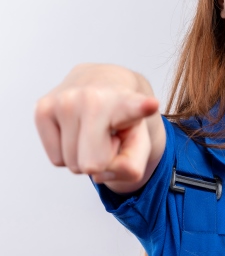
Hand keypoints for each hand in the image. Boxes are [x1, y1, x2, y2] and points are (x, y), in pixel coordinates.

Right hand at [35, 64, 164, 192]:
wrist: (103, 83)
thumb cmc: (124, 119)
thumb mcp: (140, 143)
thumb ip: (132, 166)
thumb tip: (98, 172)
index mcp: (126, 102)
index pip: (133, 107)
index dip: (142, 108)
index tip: (151, 104)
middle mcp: (93, 97)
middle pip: (91, 165)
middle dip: (101, 159)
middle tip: (108, 135)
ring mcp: (64, 100)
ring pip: (71, 164)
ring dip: (84, 154)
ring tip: (94, 129)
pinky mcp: (42, 108)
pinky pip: (56, 160)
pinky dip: (68, 152)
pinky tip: (77, 129)